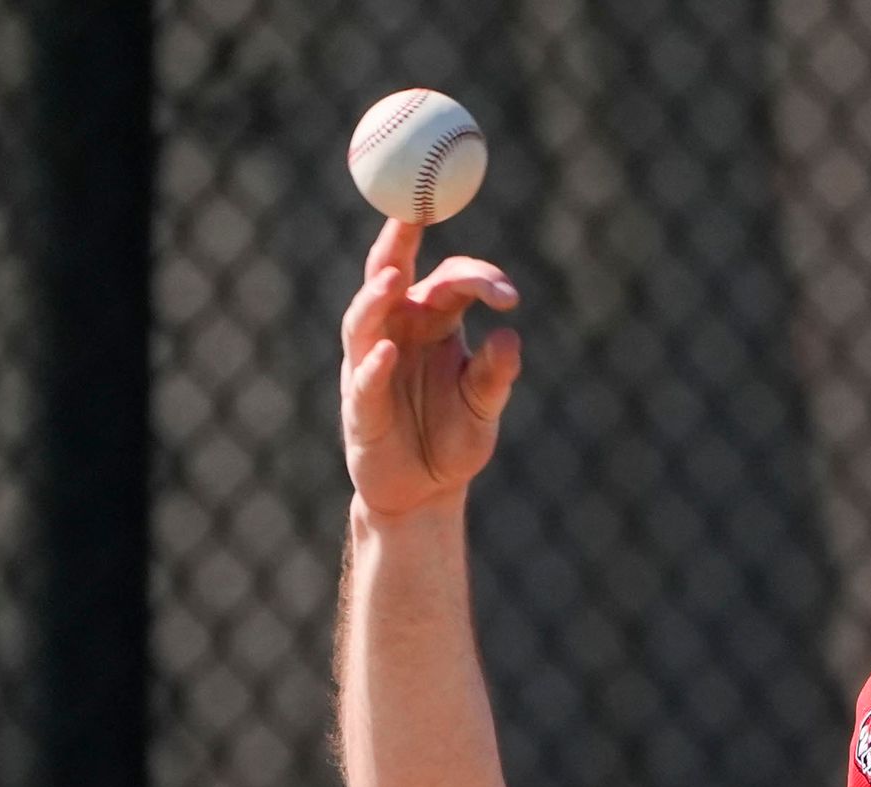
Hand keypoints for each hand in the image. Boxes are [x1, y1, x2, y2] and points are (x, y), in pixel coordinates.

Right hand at [339, 219, 522, 516]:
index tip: (509, 295)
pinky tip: (387, 352)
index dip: (477, 279)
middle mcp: (396, 332)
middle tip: (412, 210)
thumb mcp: (484, 405)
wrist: (426, 492)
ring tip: (395, 276)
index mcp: (431, 322)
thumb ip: (496, 374)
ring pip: (364, 320)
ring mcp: (371, 366)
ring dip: (377, 297)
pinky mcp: (360, 408)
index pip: (449, 281)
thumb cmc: (453, 437)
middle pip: (389, 275)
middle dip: (397, 240)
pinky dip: (374, 366)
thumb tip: (509, 336)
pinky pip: (363, 381)